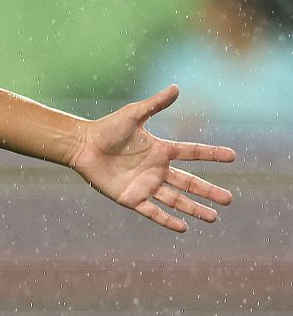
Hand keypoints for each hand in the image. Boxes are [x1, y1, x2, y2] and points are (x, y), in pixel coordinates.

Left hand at [69, 85, 234, 232]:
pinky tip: (183, 227)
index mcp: (161, 150)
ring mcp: (145, 185)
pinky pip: (153, 211)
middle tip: (229, 200)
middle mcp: (156, 170)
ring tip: (214, 218)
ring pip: (176, 200)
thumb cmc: (106, 129)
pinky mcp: (131, 198)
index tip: (233, 156)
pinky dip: (167, 220)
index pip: (192, 152)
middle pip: (189, 183)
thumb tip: (176, 87)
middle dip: (209, 192)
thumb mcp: (133, 115)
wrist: (81, 146)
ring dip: (194, 209)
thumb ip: (155, 104)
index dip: (212, 154)